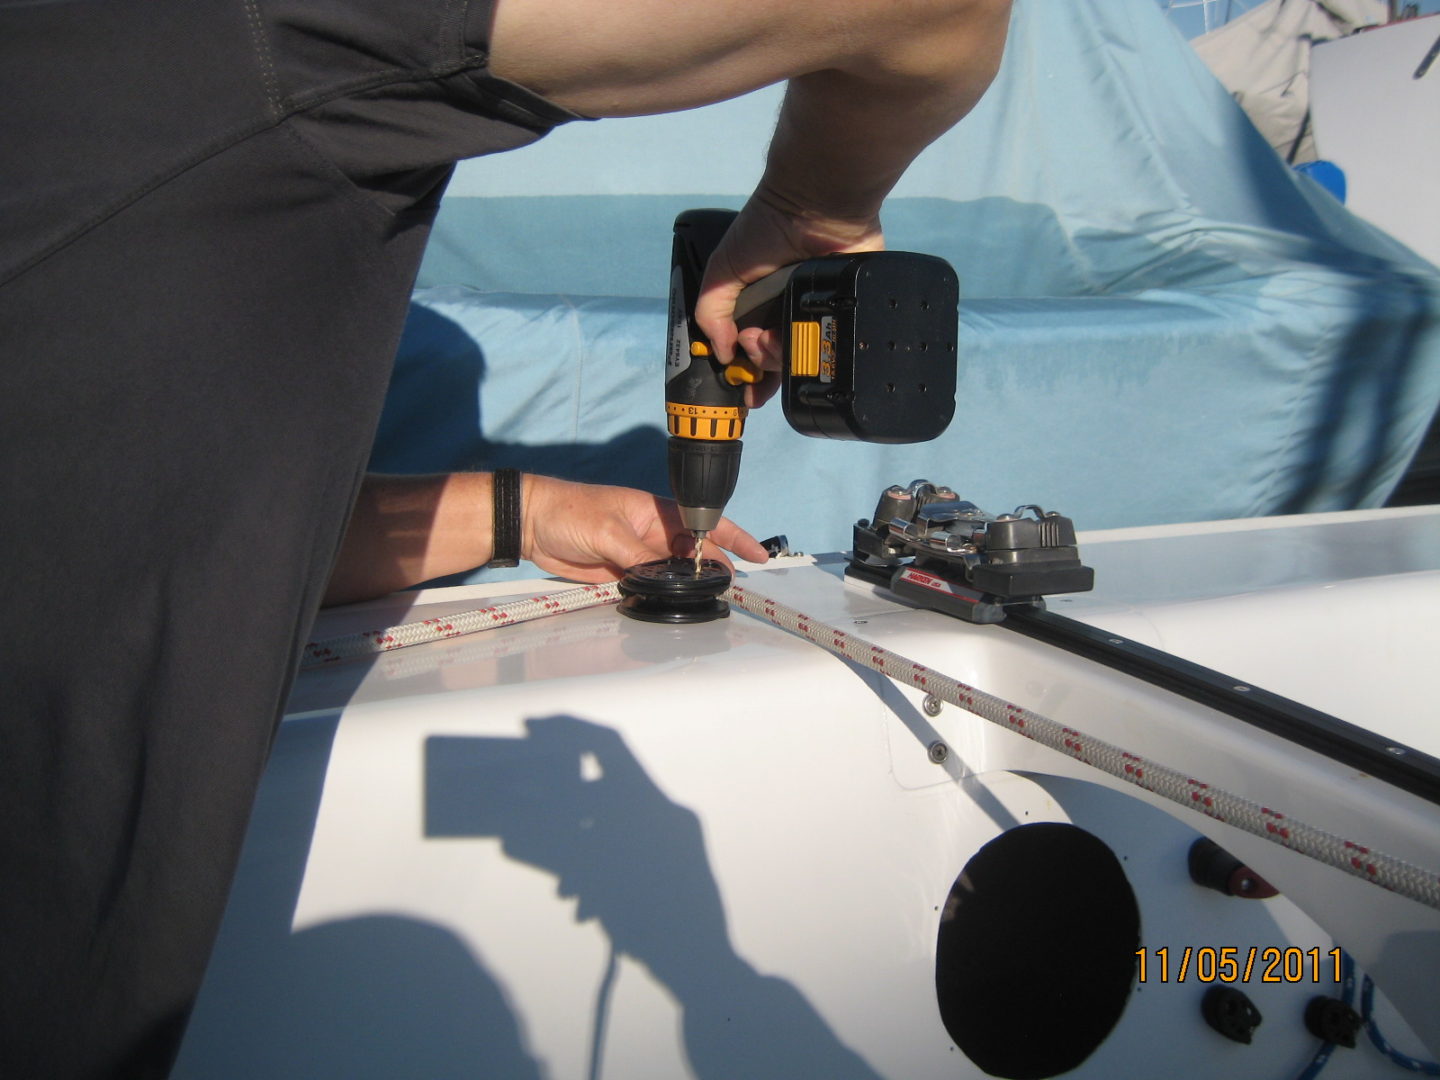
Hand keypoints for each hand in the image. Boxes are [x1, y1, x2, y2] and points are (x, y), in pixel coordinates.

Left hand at [521, 476, 768, 582]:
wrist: (530, 524)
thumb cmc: (568, 511)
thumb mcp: (607, 531)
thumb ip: (639, 555)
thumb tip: (666, 577)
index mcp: (656, 511)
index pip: (703, 522)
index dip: (733, 538)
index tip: (757, 556)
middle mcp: (652, 532)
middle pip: (694, 553)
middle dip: (715, 568)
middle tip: (729, 590)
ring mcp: (638, 554)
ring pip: (674, 572)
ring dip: (688, 585)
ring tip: (707, 600)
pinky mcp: (622, 572)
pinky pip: (650, 585)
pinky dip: (662, 594)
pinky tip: (672, 604)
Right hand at [693, 187, 884, 406]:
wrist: (815, 204)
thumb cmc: (764, 231)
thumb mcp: (722, 270)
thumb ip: (710, 312)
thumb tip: (721, 353)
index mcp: (763, 307)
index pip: (755, 351)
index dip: (750, 374)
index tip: (744, 389)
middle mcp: (791, 313)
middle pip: (779, 360)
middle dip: (763, 365)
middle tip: (755, 345)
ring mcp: (820, 312)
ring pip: (805, 355)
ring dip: (783, 356)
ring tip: (772, 337)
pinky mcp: (849, 308)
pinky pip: (840, 341)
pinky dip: (826, 349)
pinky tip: (811, 343)